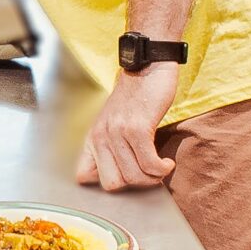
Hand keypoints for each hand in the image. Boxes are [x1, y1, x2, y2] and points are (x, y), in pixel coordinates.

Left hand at [75, 64, 181, 191]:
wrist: (147, 65)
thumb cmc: (136, 95)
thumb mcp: (113, 121)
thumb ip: (111, 145)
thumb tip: (119, 175)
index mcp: (93, 138)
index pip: (84, 177)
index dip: (108, 181)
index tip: (128, 174)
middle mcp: (100, 137)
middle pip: (113, 184)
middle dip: (135, 184)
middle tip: (149, 173)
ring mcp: (118, 133)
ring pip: (134, 176)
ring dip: (153, 177)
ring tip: (161, 167)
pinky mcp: (137, 128)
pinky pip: (149, 164)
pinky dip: (161, 168)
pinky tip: (167, 162)